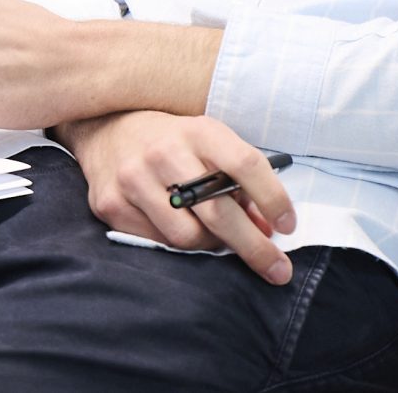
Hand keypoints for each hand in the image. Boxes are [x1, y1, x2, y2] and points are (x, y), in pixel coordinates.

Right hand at [62, 109, 297, 282]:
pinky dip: (177, 245)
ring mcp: (134, 178)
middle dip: (253, 247)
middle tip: (278, 269)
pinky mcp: (110, 204)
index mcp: (199, 131)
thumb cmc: (175, 140)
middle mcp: (165, 152)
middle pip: (218, 212)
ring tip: (216, 238)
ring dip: (211, 246)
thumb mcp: (212, 144)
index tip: (289, 226)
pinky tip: (181, 229)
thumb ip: (240, 182)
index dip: (272, 199)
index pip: (245, 165)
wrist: (108, 127)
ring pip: (187, 237)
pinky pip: (156, 243)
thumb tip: (267, 229)